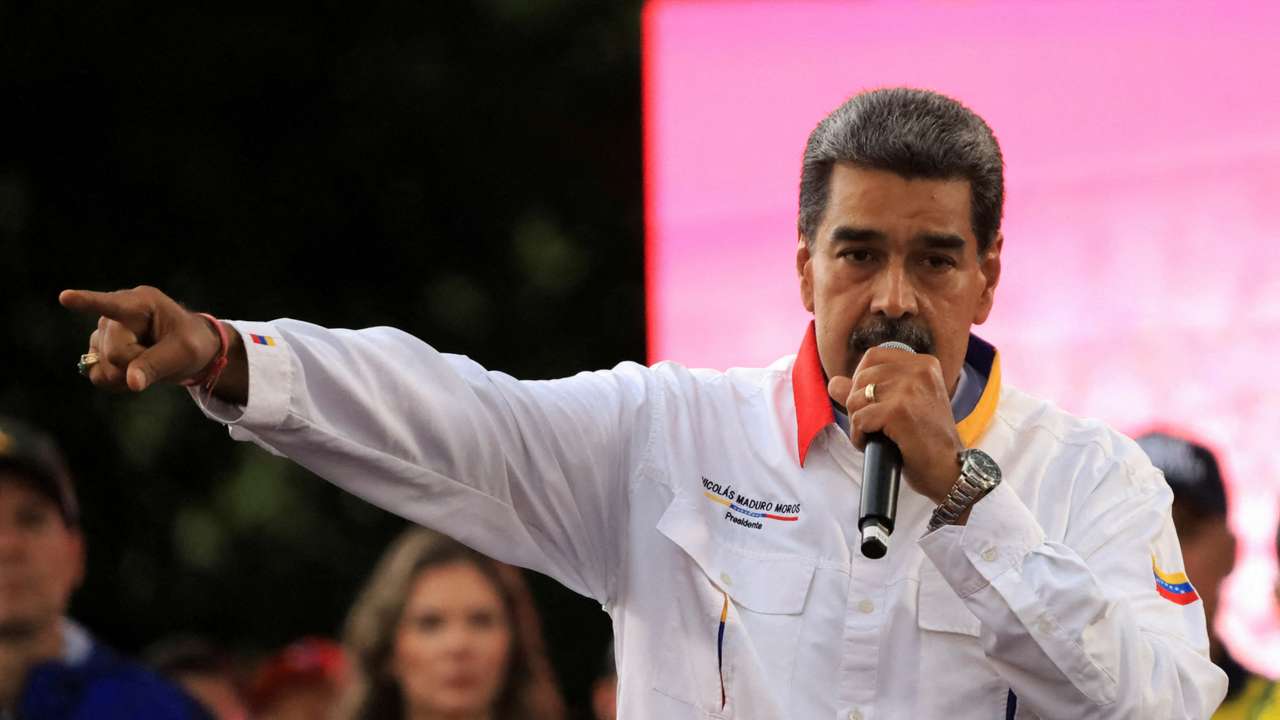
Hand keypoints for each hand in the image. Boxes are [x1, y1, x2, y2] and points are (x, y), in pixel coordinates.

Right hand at [59, 286, 247, 402]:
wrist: (188, 349)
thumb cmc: (191, 342)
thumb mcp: (185, 352)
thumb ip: (157, 364)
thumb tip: (131, 382)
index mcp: (141, 303)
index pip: (111, 304)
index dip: (86, 302)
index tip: (66, 297)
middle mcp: (115, 315)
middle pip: (113, 352)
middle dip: (136, 363)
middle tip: (158, 355)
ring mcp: (103, 332)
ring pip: (104, 367)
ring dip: (127, 374)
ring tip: (147, 360)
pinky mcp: (98, 350)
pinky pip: (97, 375)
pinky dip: (116, 382)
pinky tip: (133, 373)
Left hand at [828, 346, 963, 504]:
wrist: (948, 470)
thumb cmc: (925, 440)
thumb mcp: (900, 406)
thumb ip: (867, 389)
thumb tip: (833, 382)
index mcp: (923, 363)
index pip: (872, 356)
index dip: (861, 380)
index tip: (872, 403)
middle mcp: (919, 370)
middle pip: (861, 378)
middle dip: (858, 405)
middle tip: (876, 425)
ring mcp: (910, 389)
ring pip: (856, 399)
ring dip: (858, 422)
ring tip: (878, 436)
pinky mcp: (899, 411)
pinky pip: (859, 419)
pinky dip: (860, 437)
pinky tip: (876, 445)